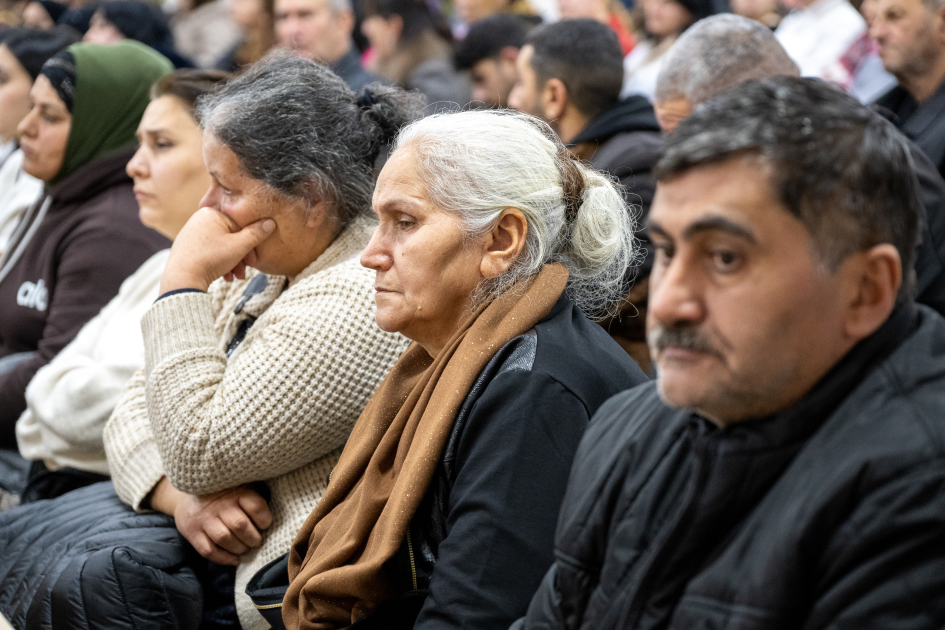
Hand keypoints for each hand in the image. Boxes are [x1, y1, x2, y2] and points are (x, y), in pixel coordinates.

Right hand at [150, 477, 272, 565]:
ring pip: (224, 538)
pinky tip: (234, 559)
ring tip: (245, 549)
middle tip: (256, 542)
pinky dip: (224, 559)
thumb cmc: (224, 495)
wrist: (187, 496)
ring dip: (239, 549)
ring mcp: (204, 518)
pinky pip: (208, 550)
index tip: (265, 525)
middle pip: (240, 525)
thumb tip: (272, 522)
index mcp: (237, 492)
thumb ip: (254, 499)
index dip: (264, 520)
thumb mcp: (241, 487)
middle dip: (253, 538)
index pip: (255, 507)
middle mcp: (219, 504)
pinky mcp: (192, 532)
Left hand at [159, 208, 275, 293]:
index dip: (250, 245)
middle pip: (229, 237)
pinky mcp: (186, 246)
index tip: (254, 261)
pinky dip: (218, 263)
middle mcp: (199, 219)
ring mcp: (191, 233)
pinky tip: (223, 276)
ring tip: (234, 277)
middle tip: (245, 271)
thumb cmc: (211, 259)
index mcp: (211, 213)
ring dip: (231, 262)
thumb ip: (257, 233)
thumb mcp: (240, 246)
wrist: (182, 277)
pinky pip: (208, 251)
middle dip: (240, 256)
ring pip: (220, 246)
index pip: (239, 226)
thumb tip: (270, 222)